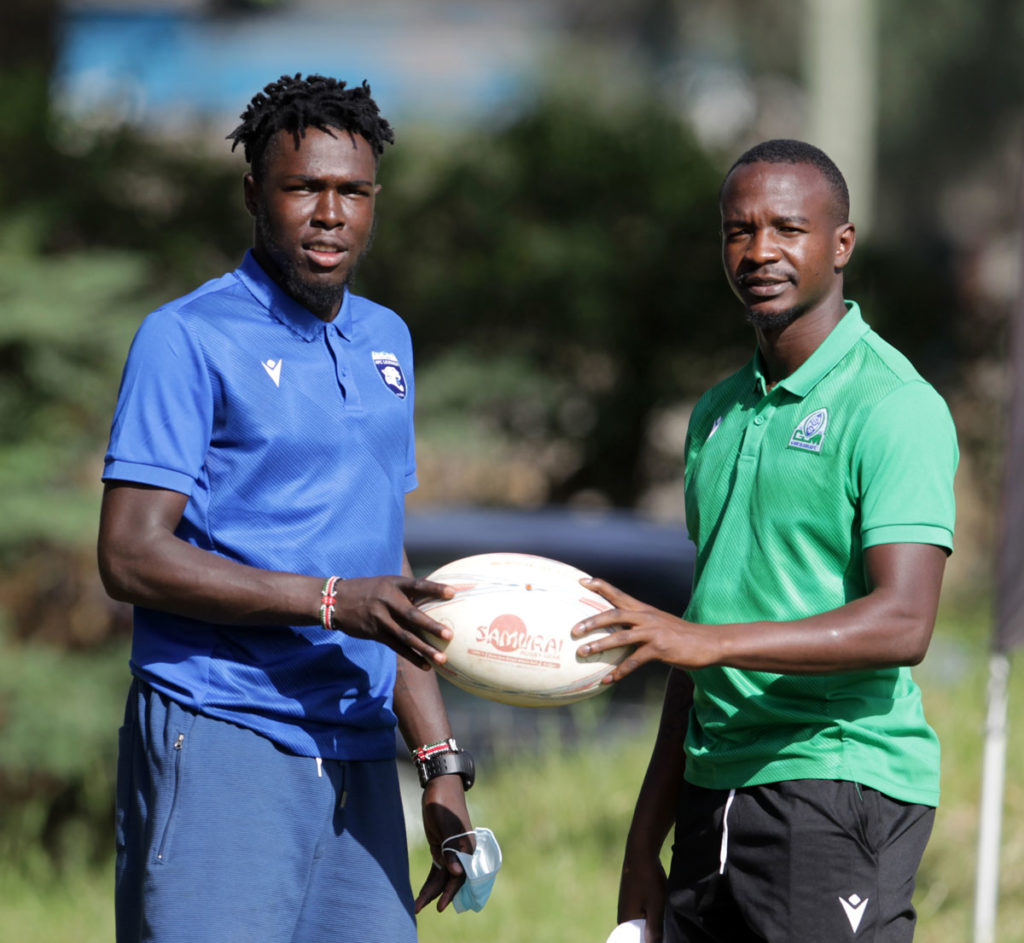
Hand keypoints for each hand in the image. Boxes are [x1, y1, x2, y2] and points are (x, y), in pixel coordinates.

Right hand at [331, 575, 454, 668]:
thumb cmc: (369, 590)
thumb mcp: (386, 583)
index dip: (435, 588)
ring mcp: (381, 619)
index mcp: (394, 585)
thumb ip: (407, 590)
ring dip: (424, 649)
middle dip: (431, 626)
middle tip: (450, 635)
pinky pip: (397, 648)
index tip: (453, 593)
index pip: (418, 585)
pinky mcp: (376, 634)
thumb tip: (436, 594)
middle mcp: (387, 601)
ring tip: (442, 659)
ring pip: (406, 637)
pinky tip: (426, 666)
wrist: (336, 601)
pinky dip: (412, 657)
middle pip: (412, 616)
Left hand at [414, 775, 473, 912]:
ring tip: (417, 905)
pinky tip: (424, 892)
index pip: (460, 876)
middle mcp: (461, 851)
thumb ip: (451, 850)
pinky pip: (438, 867)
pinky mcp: (442, 845)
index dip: (451, 892)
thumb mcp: (445, 825)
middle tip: (419, 908)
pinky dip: (432, 880)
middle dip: (437, 895)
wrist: (440, 784)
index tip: (440, 906)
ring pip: (442, 875)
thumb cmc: (444, 803)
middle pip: (450, 879)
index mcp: (466, 847)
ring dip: (432, 890)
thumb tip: (456, 874)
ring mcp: (451, 849)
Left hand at [572, 578, 719, 680]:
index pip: (618, 594)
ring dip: (600, 645)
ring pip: (621, 636)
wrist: (708, 642)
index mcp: (644, 609)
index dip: (600, 586)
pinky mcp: (660, 649)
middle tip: (574, 629)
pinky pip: (634, 661)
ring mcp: (653, 632)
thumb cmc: (680, 635)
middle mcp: (646, 617)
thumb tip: (617, 629)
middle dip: (592, 620)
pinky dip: (619, 671)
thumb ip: (639, 623)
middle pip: (614, 613)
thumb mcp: (658, 623)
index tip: (581, 581)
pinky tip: (608, 680)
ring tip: (583, 652)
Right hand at [619, 844, 667, 942]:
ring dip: (652, 927)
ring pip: (641, 924)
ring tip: (665, 926)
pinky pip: (642, 914)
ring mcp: (628, 905)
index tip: (660, 939)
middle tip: (666, 934)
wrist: (641, 851)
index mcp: (625, 919)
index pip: (634, 941)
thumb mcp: (655, 905)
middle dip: (650, 936)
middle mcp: (623, 914)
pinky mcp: (634, 897)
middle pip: (638, 934)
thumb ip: (654, 928)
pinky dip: (651, 917)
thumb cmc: (648, 878)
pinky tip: (662, 914)